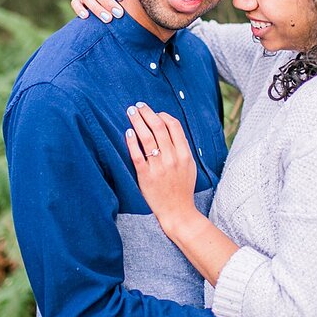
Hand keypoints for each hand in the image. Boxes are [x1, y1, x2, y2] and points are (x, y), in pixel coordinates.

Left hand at [124, 102, 198, 232]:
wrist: (178, 212)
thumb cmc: (183, 188)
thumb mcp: (189, 165)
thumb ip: (181, 147)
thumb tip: (169, 127)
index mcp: (184, 154)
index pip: (174, 126)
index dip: (162, 115)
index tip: (154, 112)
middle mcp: (172, 158)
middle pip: (158, 127)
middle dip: (147, 113)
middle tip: (138, 105)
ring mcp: (158, 167)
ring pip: (147, 138)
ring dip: (138, 121)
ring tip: (131, 112)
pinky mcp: (146, 177)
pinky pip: (137, 155)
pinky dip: (132, 142)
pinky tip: (128, 132)